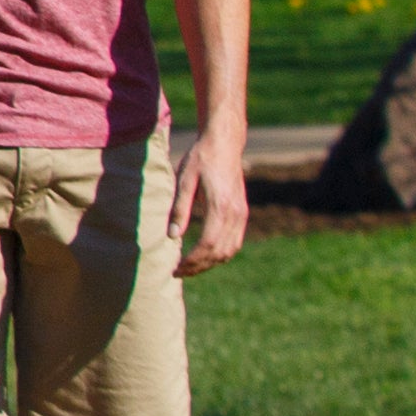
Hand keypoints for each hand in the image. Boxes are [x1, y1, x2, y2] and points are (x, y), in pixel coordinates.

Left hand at [176, 127, 251, 277]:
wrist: (224, 143)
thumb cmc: (201, 158)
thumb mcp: (184, 180)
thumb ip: (180, 209)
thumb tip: (173, 237)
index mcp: (220, 206)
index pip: (208, 244)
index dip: (192, 261)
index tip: (176, 268)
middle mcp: (235, 213)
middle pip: (220, 252)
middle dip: (199, 267)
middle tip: (179, 272)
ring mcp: (242, 214)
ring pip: (230, 250)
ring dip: (210, 263)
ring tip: (190, 267)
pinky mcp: (242, 213)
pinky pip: (235, 242)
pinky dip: (221, 254)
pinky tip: (206, 255)